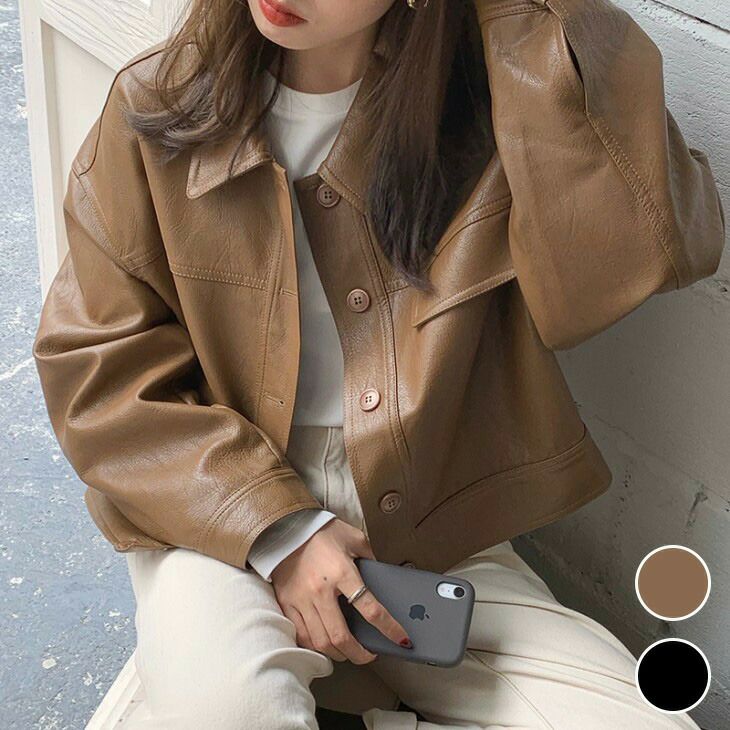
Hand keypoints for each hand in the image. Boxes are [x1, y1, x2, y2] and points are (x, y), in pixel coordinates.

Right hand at [271, 518, 411, 664]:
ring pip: (321, 641)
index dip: (390, 628)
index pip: (370, 608)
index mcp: (342, 572)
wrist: (286, 527)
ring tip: (349, 652)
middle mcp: (320, 590)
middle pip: (342, 636)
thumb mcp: (354, 538)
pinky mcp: (286, 603)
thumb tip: (381, 576)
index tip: (401, 639)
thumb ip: (370, 557)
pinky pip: (301, 635)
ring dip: (339, 653)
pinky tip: (326, 644)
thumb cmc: (322, 531)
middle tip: (369, 655)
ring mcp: (301, 599)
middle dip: (360, 654)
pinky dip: (315, 646)